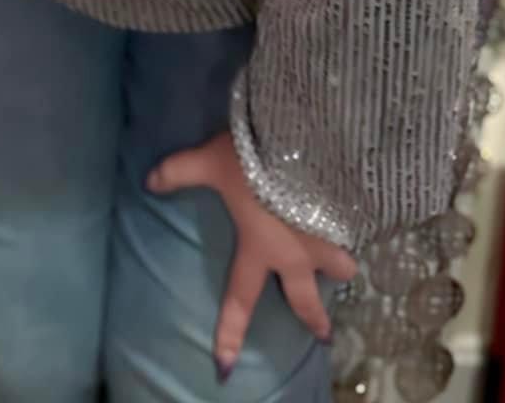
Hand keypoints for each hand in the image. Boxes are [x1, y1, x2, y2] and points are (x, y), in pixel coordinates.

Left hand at [147, 131, 356, 376]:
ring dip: (340, 267)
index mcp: (260, 247)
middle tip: (324, 333)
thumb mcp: (210, 162)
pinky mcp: (350, 215)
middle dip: (314, 317)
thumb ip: (179, 171)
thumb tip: (149, 181)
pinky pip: (355, 232)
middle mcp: (296, 253)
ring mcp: (327, 236)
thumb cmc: (255, 158)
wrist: (307, 137)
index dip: (230, 333)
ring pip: (341, 265)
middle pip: (305, 296)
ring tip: (344, 266)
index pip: (239, 299)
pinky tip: (355, 219)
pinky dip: (354, 231)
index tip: (226, 367)